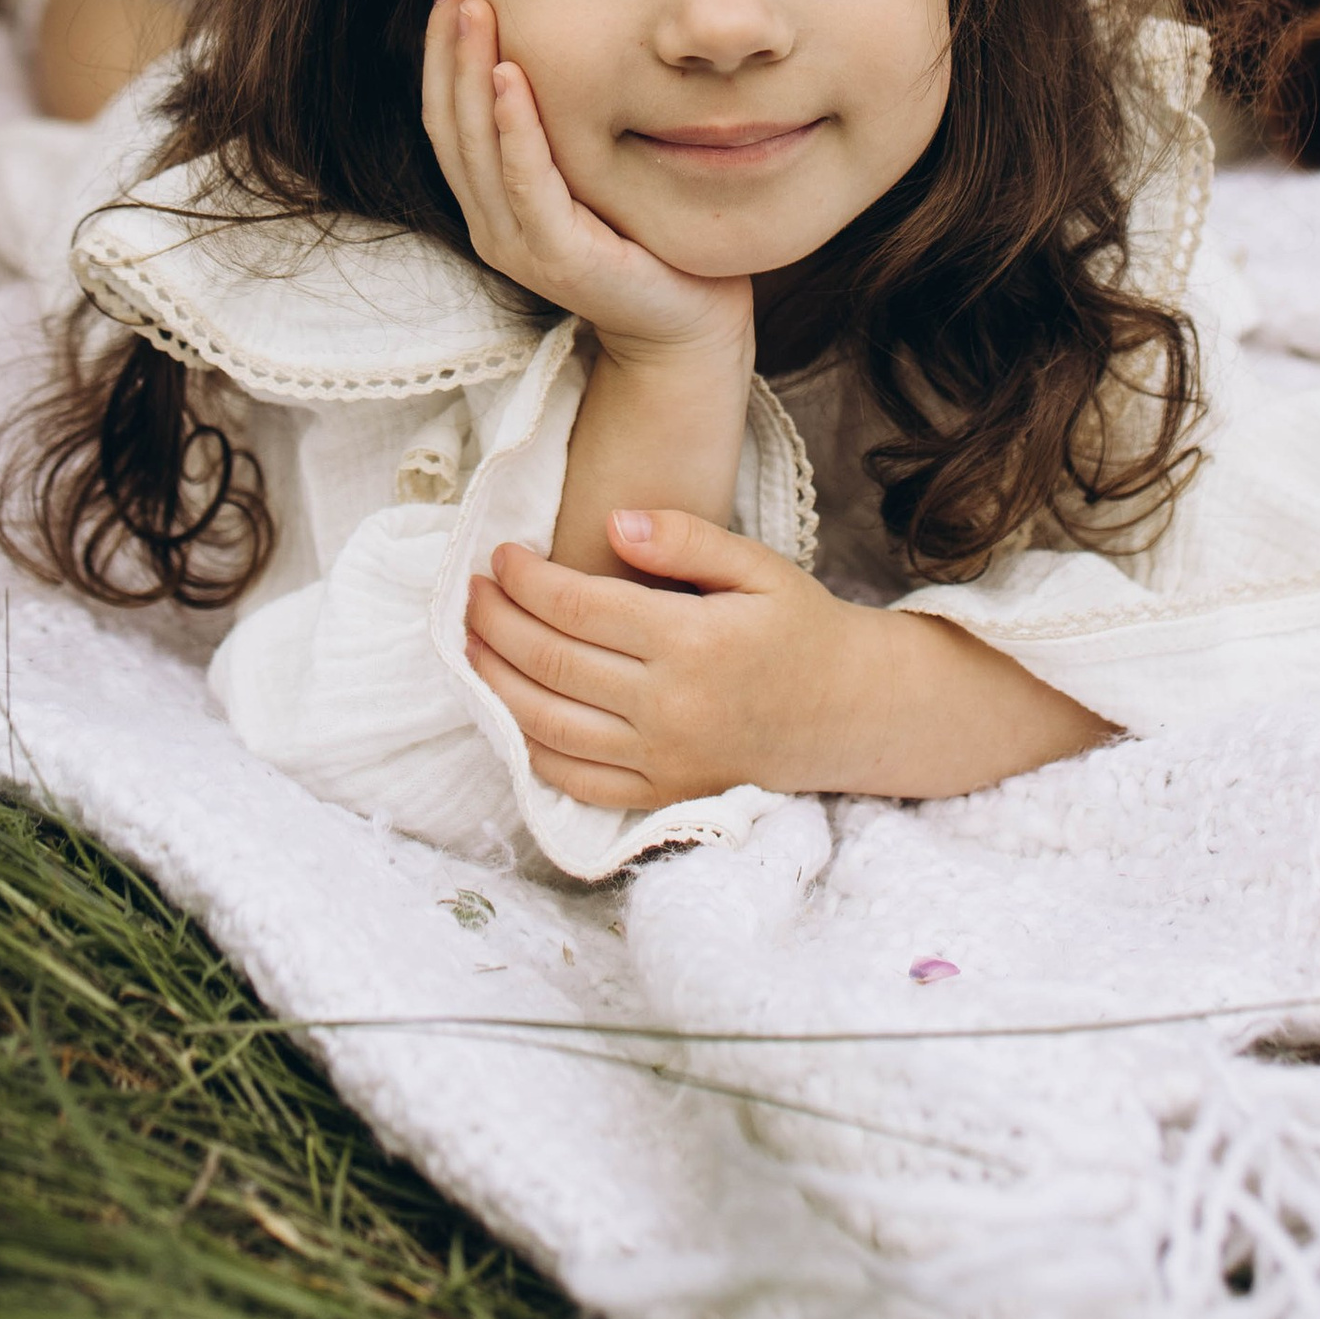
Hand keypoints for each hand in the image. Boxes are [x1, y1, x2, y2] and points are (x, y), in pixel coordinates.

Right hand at [421, 0, 749, 369]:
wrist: (691, 324)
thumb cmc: (649, 239)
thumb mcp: (592, 172)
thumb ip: (563, 128)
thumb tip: (557, 44)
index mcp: (492, 203)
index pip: (448, 115)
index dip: (442, 50)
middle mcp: (491, 223)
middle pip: (449, 122)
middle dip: (448, 46)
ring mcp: (518, 244)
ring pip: (476, 146)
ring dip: (472, 71)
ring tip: (476, 9)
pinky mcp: (557, 258)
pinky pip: (525, 181)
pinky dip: (514, 127)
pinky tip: (511, 77)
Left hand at [465, 509, 1116, 809]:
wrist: (850, 714)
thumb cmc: (800, 628)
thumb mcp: (758, 566)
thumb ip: (687, 539)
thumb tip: (615, 522)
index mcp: (692, 641)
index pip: (578, 607)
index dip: (525, 581)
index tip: (500, 558)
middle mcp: (670, 706)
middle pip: (550, 664)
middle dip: (495, 625)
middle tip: (469, 594)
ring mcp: (661, 759)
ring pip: (545, 726)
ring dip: (493, 682)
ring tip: (470, 644)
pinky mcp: (658, 795)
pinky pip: (572, 779)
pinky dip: (525, 746)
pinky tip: (505, 709)